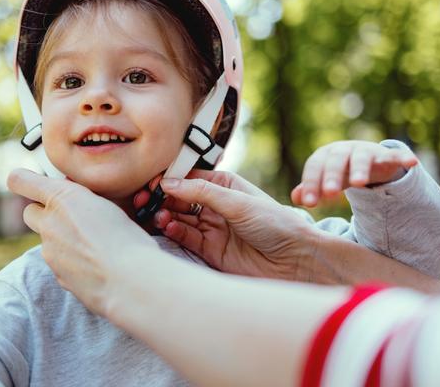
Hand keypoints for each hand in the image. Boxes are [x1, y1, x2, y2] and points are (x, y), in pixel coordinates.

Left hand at [7, 168, 156, 315]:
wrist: (130, 280)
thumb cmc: (127, 237)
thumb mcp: (108, 202)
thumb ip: (81, 198)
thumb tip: (72, 197)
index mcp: (63, 198)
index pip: (20, 181)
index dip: (23, 180)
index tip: (29, 182)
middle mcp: (50, 223)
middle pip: (30, 212)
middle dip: (45, 213)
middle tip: (71, 216)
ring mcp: (50, 252)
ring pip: (48, 240)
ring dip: (62, 238)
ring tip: (94, 244)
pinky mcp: (57, 275)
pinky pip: (60, 262)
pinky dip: (72, 261)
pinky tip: (96, 263)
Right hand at [135, 170, 320, 281]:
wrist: (295, 261)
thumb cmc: (275, 224)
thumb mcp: (238, 202)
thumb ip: (202, 193)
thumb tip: (168, 183)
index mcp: (225, 185)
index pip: (189, 178)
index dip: (169, 179)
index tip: (151, 182)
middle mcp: (215, 205)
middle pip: (179, 198)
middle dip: (160, 198)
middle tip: (143, 199)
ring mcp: (211, 228)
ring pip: (178, 218)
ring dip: (164, 215)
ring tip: (156, 215)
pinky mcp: (209, 250)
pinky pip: (184, 238)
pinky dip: (173, 232)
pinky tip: (167, 227)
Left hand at [291, 140, 417, 207]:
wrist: (364, 158)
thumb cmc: (338, 172)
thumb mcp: (323, 181)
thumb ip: (310, 189)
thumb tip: (296, 198)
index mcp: (325, 156)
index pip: (314, 167)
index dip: (311, 184)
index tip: (310, 203)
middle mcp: (344, 151)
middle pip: (336, 161)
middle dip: (332, 176)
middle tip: (329, 193)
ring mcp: (365, 152)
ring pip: (361, 158)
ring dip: (359, 169)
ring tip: (358, 183)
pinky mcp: (386, 156)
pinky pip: (395, 155)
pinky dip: (403, 157)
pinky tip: (412, 162)